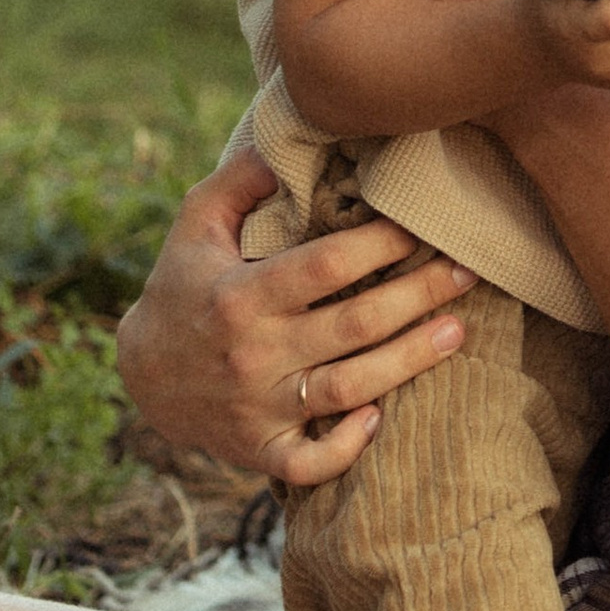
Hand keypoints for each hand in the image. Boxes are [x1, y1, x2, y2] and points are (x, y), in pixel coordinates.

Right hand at [114, 140, 478, 485]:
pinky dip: (347, 447)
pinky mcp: (260, 451)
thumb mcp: (194, 224)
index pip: (325, 266)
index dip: (379, 244)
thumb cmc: (182, 285)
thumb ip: (238, 180)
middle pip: (354, 326)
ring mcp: (259, 408)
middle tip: (466, 271)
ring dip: (410, 361)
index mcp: (240, 295)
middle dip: (418, 296)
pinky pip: (310, 463)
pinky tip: (381, 416)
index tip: (419, 224)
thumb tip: (285, 147)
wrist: (143, 375)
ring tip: (458, 330)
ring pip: (348, 389)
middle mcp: (254, 355)